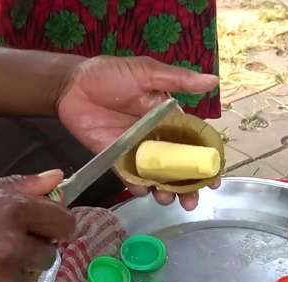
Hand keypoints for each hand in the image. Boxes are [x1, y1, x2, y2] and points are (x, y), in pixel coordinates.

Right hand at [0, 170, 73, 281]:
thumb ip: (18, 185)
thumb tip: (56, 178)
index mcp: (11, 212)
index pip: (63, 223)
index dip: (58, 226)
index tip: (49, 229)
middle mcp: (11, 247)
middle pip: (48, 255)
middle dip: (31, 251)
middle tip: (1, 247)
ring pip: (24, 279)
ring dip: (8, 273)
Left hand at [57, 56, 219, 210]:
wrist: (73, 84)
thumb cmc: (111, 74)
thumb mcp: (147, 73)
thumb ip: (178, 80)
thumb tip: (213, 81)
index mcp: (169, 119)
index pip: (193, 145)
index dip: (205, 162)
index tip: (214, 178)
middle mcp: (156, 138)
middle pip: (177, 168)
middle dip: (186, 187)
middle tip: (191, 202)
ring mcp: (136, 151)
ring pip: (156, 176)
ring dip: (164, 190)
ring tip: (166, 199)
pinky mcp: (116, 158)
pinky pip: (129, 176)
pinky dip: (137, 186)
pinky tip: (142, 191)